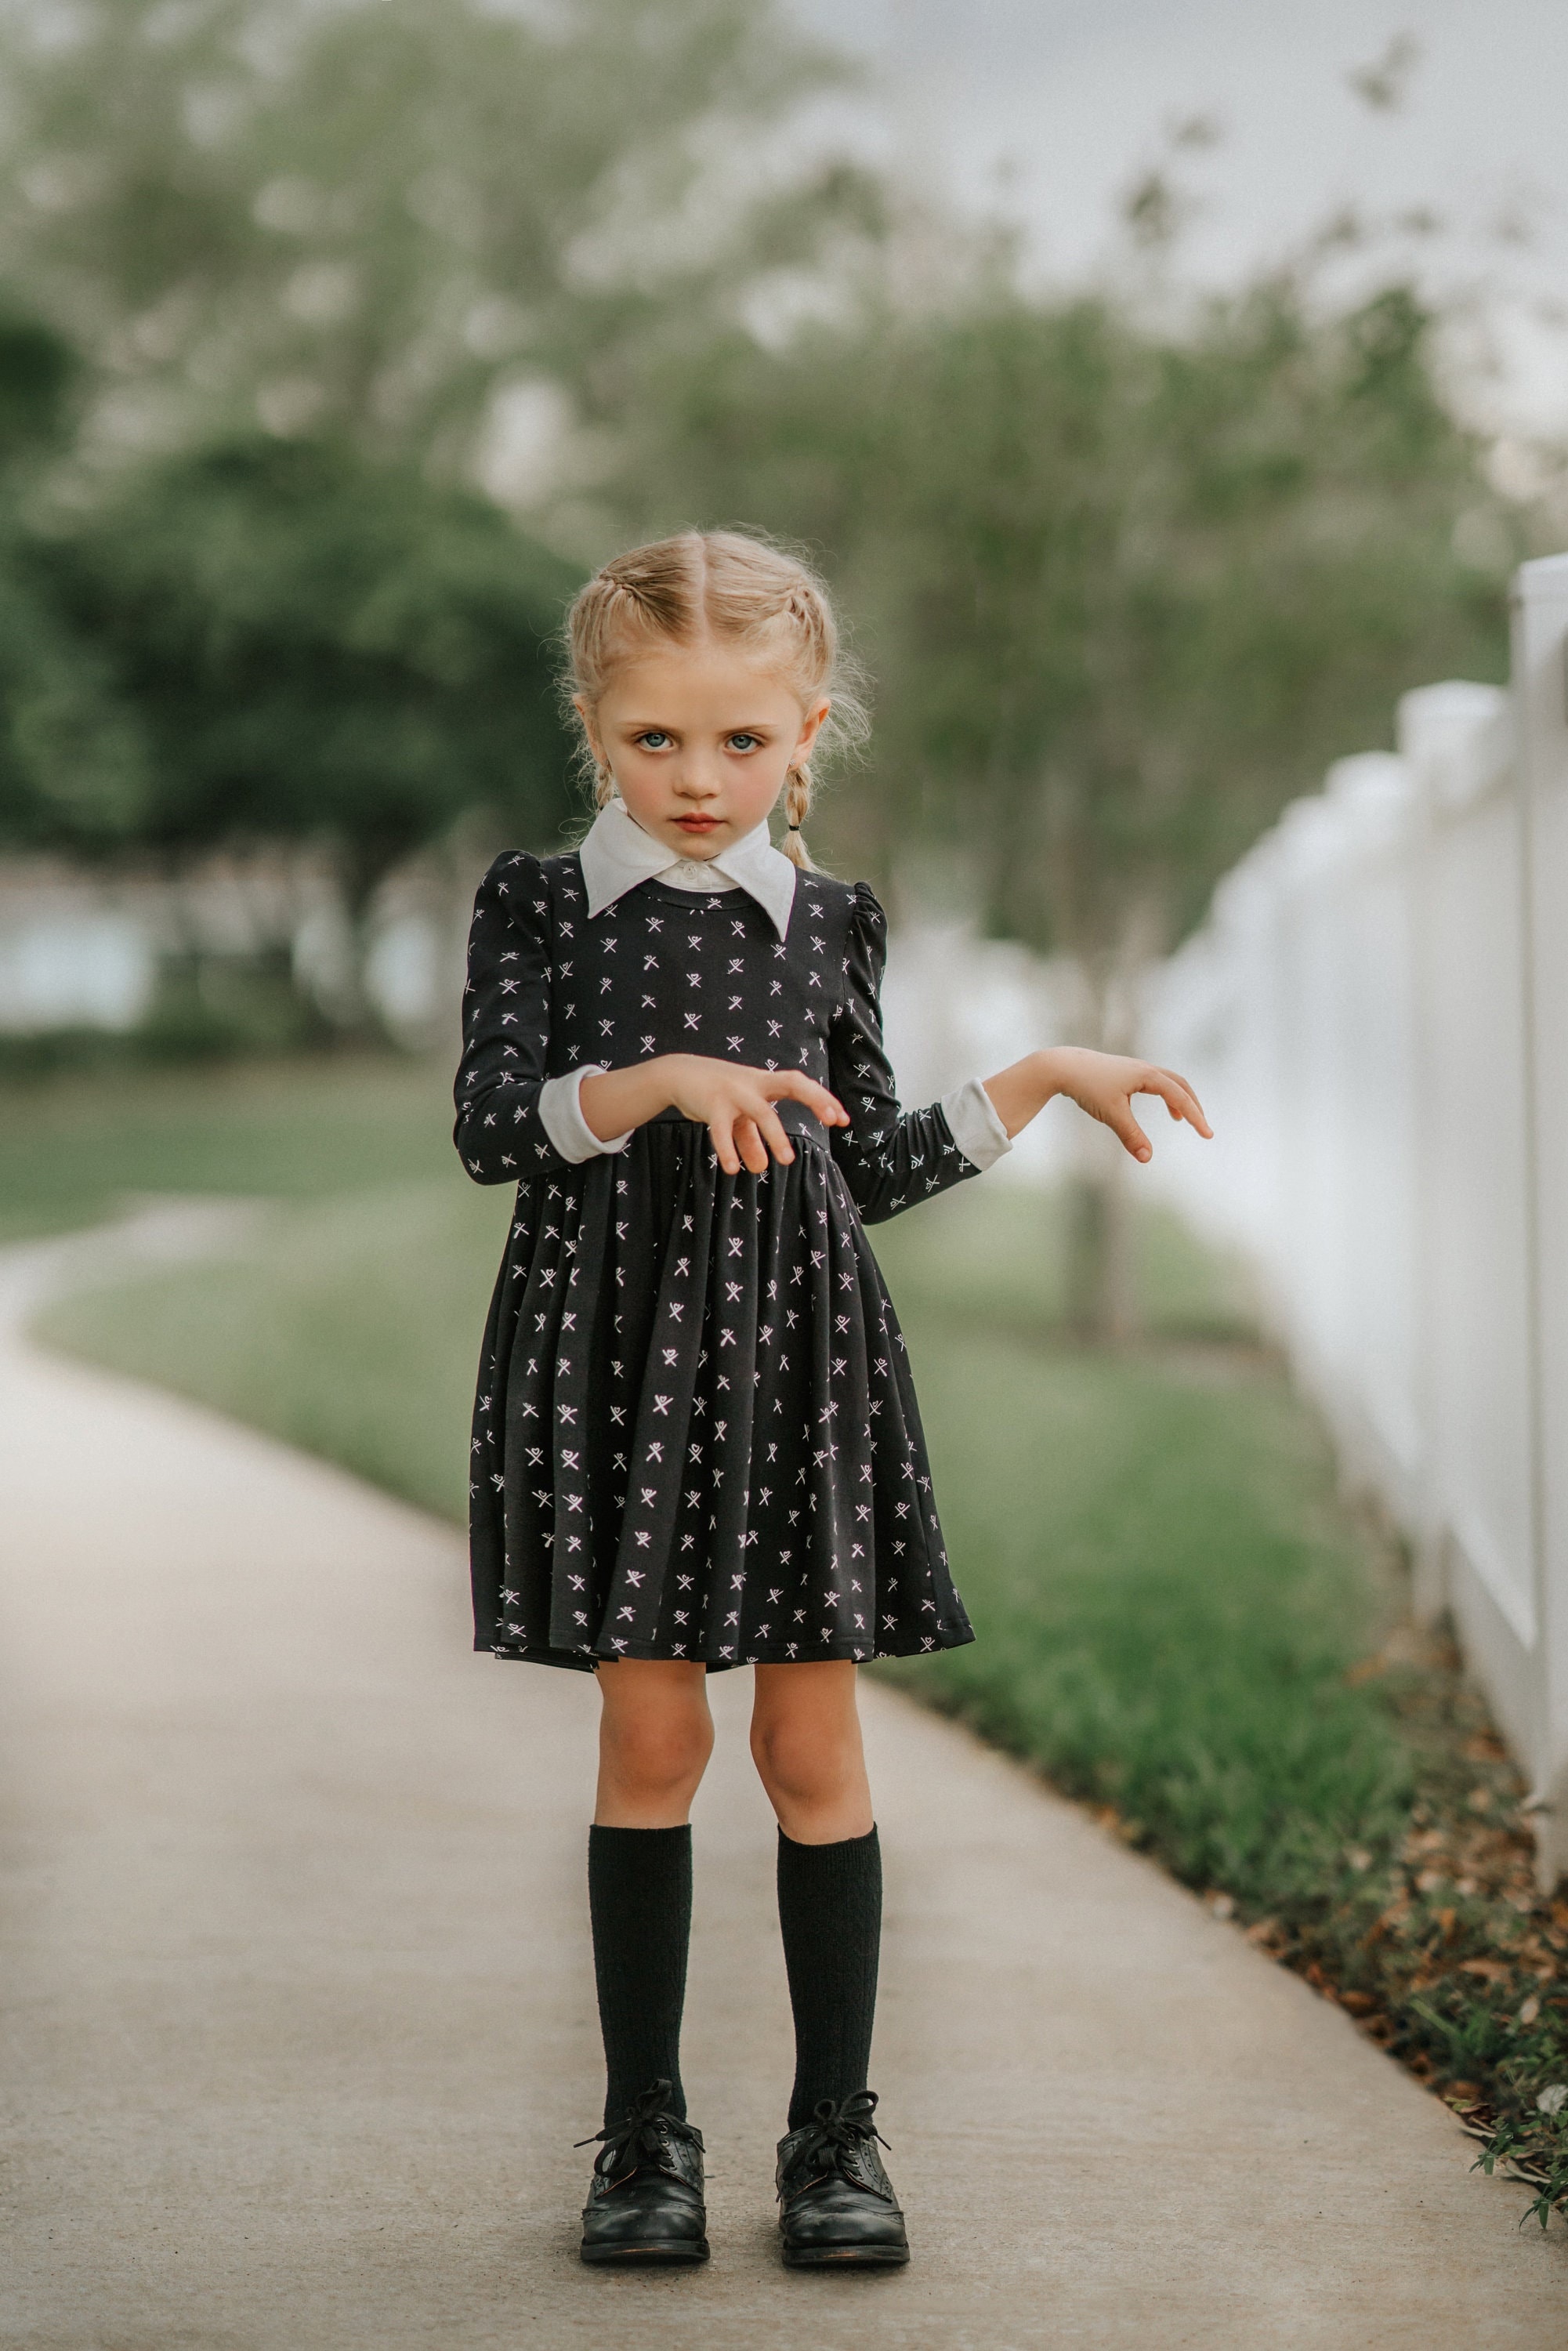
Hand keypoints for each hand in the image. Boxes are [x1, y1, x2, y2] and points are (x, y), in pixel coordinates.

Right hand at [667, 1056, 848, 1173]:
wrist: (678, 1074)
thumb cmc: (715, 1094)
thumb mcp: (737, 1116)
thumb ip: (751, 1139)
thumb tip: (761, 1167)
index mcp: (764, 1082)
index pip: (800, 1084)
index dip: (822, 1099)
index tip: (843, 1119)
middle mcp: (753, 1084)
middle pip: (791, 1084)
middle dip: (815, 1099)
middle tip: (833, 1121)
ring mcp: (733, 1092)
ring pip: (761, 1112)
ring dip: (776, 1136)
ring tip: (788, 1161)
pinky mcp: (711, 1105)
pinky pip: (723, 1130)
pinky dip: (728, 1149)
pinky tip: (733, 1168)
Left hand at [982, 1047, 1211, 1162]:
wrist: (1063, 1066)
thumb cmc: (1087, 1087)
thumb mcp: (1111, 1114)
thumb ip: (1131, 1136)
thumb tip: (1147, 1158)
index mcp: (1147, 1075)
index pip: (1180, 1097)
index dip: (1195, 1117)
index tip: (1207, 1135)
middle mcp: (1145, 1068)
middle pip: (1180, 1085)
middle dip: (1193, 1106)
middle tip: (1202, 1127)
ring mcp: (1136, 1068)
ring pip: (1167, 1081)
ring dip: (1179, 1099)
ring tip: (1180, 1120)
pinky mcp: (1126, 1071)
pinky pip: (1155, 1082)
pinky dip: (1164, 1095)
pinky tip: (1155, 1108)